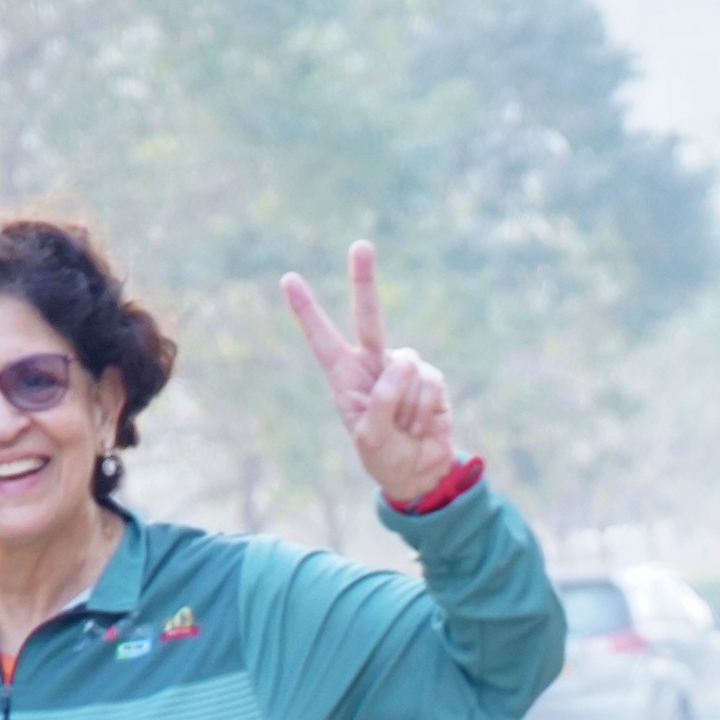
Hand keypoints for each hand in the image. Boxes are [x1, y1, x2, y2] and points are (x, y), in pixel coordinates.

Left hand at [281, 242, 458, 507]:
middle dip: (364, 280)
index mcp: (345, 377)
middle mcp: (373, 364)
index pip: (322, 339)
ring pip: (405, 368)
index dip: (307, 311)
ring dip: (406, 407)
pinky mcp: (430, 378)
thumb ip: (381, 401)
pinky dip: (424, 410)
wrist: (420, 473)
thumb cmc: (385, 456)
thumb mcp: (371, 437)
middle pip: (368, 316)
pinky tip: (421, 426)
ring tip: (404, 429)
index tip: (289, 280)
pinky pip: (428, 383)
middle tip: (361, 246)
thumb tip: (406, 364)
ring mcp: (403, 368)